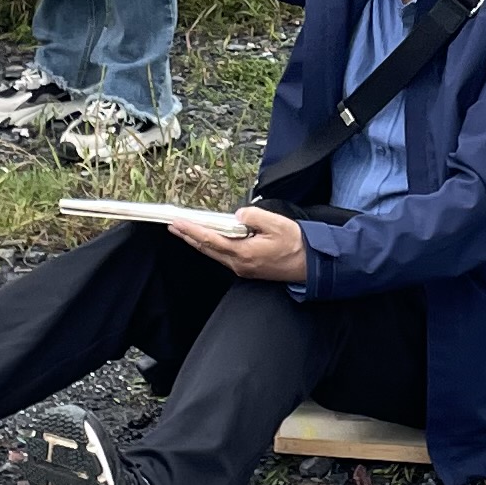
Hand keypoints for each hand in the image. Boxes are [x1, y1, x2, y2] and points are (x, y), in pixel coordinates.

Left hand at [167, 205, 309, 282]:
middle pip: (207, 249)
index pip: (210, 239)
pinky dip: (212, 246)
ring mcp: (243, 268)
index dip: (192, 230)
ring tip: (185, 231)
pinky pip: (223, 256)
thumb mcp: (275, 223)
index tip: (178, 223)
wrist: (312, 264)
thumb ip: (252, 216)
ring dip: (198, 241)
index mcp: (243, 253)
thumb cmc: (296, 244)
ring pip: (214, 253)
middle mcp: (239, 263)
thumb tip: (237, 216)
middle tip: (173, 226)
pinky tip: (209, 240)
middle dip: (189, 237)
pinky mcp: (248, 268)